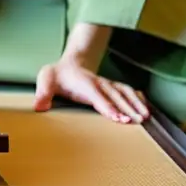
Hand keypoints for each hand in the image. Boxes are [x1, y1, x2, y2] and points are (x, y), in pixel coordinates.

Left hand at [34, 57, 149, 123]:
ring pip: (124, 92)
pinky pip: (127, 91)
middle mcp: (98, 83)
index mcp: (84, 84)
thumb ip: (43, 93)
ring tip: (147, 117)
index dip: (108, 107)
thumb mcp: (46, 80)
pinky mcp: (111, 87)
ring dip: (136, 103)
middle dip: (127, 108)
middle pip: (115, 96)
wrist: (68, 64)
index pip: (98, 97)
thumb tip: (39, 107)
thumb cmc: (57, 75)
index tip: (119, 118)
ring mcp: (106, 84)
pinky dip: (137, 98)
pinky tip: (146, 107)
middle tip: (137, 121)